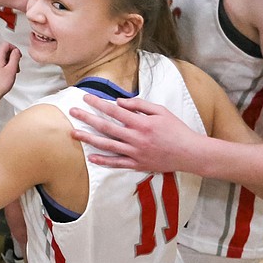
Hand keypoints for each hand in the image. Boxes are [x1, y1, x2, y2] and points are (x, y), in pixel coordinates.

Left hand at [0, 42, 20, 101]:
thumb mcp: (12, 69)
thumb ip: (15, 57)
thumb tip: (16, 51)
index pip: (6, 44)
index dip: (14, 49)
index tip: (18, 55)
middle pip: (2, 51)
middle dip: (11, 57)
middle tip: (16, 67)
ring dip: (6, 62)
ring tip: (10, 73)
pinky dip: (0, 66)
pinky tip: (3, 75)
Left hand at [67, 95, 205, 171]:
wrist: (190, 153)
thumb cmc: (176, 129)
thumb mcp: (161, 111)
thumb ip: (139, 105)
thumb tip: (119, 102)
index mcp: (141, 123)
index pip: (114, 111)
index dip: (98, 103)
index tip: (86, 98)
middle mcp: (136, 138)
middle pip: (106, 127)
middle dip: (87, 118)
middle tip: (72, 112)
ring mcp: (136, 152)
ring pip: (107, 145)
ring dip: (89, 139)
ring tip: (74, 133)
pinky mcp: (138, 164)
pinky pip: (117, 163)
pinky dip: (103, 161)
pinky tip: (90, 157)